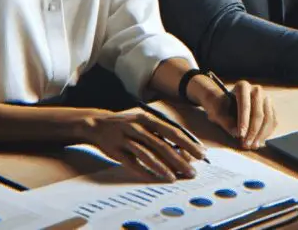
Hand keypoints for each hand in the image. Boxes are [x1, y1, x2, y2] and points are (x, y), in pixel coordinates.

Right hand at [78, 109, 205, 181]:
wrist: (97, 124)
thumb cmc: (127, 125)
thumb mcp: (144, 123)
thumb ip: (161, 134)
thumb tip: (183, 150)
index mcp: (148, 119)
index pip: (173, 132)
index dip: (188, 143)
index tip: (201, 154)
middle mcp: (137, 127)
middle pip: (162, 145)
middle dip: (179, 159)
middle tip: (192, 171)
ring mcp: (125, 139)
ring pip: (148, 154)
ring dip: (163, 167)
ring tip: (175, 178)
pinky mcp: (115, 151)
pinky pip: (132, 163)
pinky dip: (144, 171)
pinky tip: (155, 178)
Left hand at [198, 80, 276, 150]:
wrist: (226, 103)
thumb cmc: (220, 107)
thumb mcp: (217, 112)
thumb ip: (225, 121)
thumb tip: (237, 133)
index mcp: (242, 87)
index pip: (245, 105)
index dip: (243, 122)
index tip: (240, 135)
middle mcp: (256, 90)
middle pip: (259, 113)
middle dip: (253, 131)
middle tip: (246, 144)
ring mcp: (265, 98)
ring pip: (268, 119)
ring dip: (261, 135)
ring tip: (252, 145)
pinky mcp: (271, 108)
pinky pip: (273, 122)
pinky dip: (266, 133)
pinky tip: (259, 141)